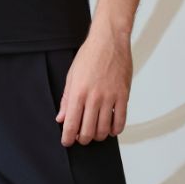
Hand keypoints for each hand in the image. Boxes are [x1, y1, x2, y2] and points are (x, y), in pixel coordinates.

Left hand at [55, 24, 131, 144]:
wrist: (109, 41)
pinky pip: (120, 120)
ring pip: (104, 129)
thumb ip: (67, 99)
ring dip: (99, 136)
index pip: (71, 124)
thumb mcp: (72, 76)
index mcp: (78, 92)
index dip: (68, 137)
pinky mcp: (123, 95)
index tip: (67, 142)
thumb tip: (61, 118)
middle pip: (88, 131)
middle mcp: (94, 97)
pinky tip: (111, 129)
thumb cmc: (89, 55)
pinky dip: (116, 129)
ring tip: (96, 133)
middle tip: (81, 138)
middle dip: (83, 139)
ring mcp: (110, 97)